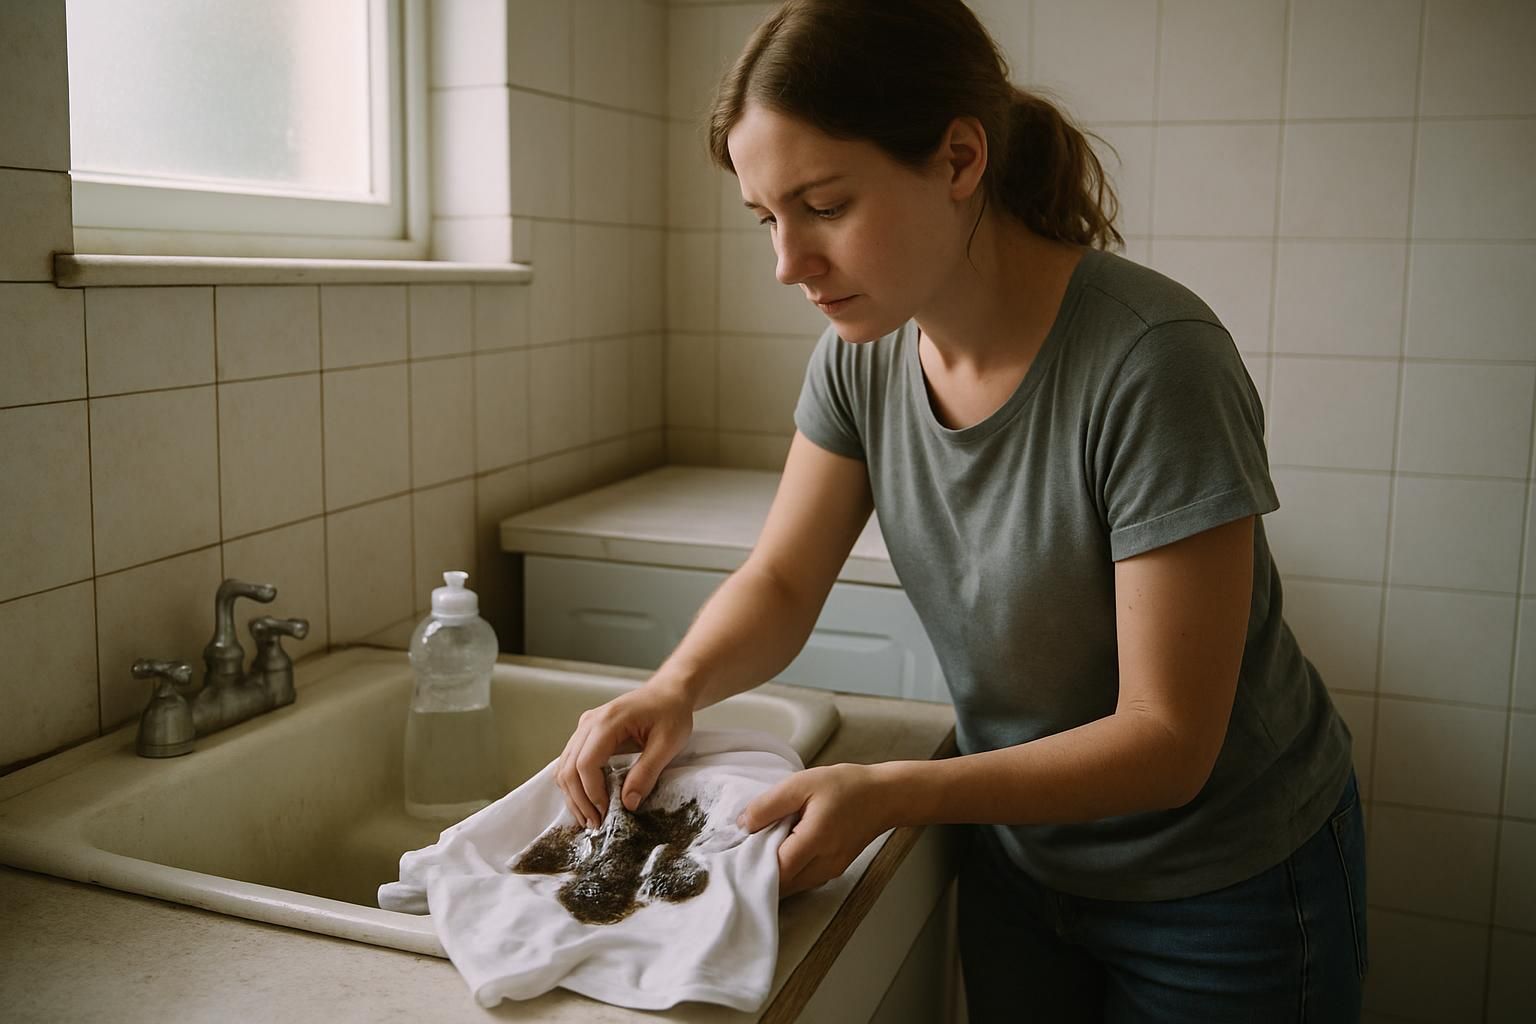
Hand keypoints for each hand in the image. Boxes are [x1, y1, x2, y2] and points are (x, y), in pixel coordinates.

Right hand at [555, 679, 693, 828]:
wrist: (668, 692)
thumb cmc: (671, 714)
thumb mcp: (667, 744)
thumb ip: (647, 773)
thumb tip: (628, 804)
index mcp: (608, 721)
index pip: (585, 763)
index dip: (591, 793)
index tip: (605, 814)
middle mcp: (589, 722)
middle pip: (568, 768)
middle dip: (579, 800)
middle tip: (595, 825)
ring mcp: (584, 726)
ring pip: (564, 766)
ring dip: (573, 795)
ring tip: (590, 819)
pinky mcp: (586, 733)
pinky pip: (570, 761)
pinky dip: (574, 784)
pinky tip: (587, 801)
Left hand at [737, 763, 891, 897]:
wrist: (884, 796)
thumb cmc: (846, 786)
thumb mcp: (801, 784)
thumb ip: (769, 805)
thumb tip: (742, 825)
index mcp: (815, 841)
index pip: (776, 871)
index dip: (752, 866)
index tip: (734, 854)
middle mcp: (824, 864)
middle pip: (782, 884)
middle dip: (760, 873)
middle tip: (743, 852)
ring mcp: (830, 871)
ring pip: (792, 886)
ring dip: (774, 873)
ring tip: (761, 849)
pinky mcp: (833, 870)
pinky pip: (804, 879)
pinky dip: (789, 871)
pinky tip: (781, 850)